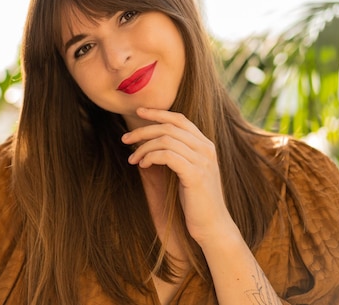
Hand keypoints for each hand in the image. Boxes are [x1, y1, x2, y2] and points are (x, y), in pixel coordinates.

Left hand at [121, 107, 235, 244]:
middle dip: (143, 130)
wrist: (213, 225)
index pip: (180, 119)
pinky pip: (167, 155)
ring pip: (166, 140)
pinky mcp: (195, 174)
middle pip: (169, 127)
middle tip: (125, 138)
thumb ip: (176, 154)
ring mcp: (202, 161)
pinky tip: (143, 165)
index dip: (158, 113)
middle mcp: (206, 148)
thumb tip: (149, 142)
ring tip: (133, 159)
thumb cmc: (196, 200)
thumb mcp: (188, 172)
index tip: (139, 112)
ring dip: (144, 147)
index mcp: (205, 145)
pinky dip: (151, 157)